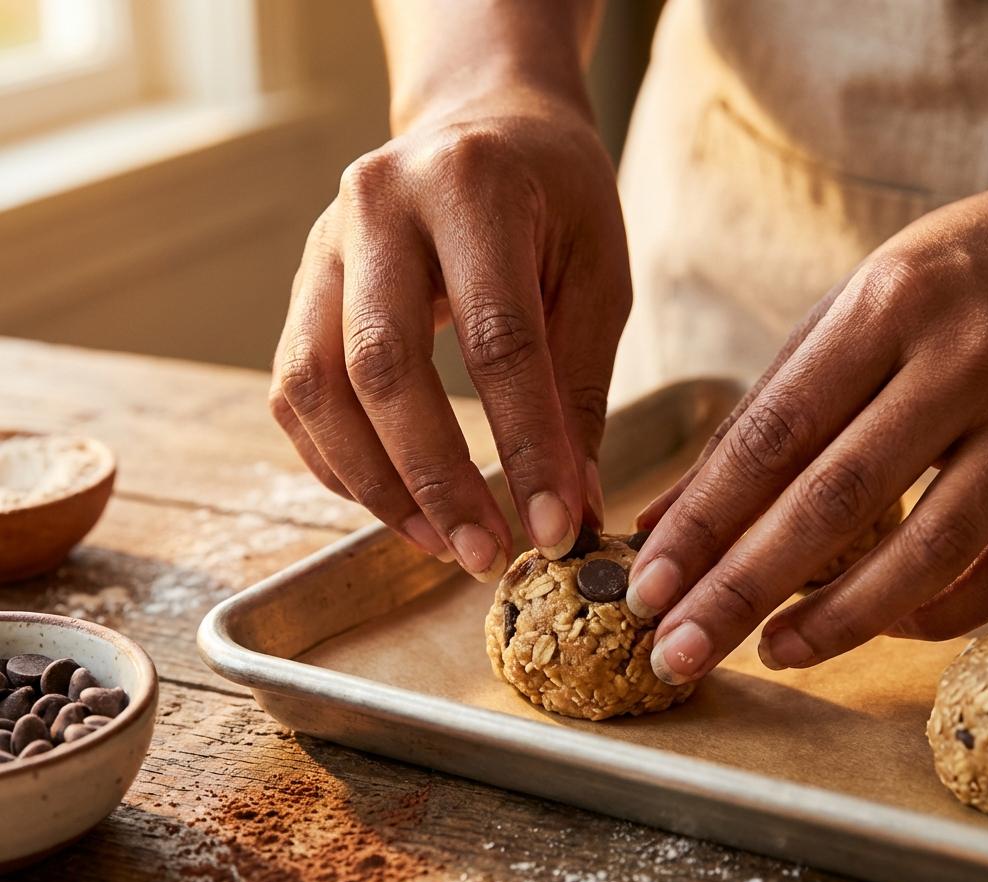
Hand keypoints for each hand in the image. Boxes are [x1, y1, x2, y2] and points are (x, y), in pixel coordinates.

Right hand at [270, 95, 629, 580]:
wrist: (481, 124)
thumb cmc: (553, 199)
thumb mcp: (595, 275)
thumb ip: (576, 390)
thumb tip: (569, 508)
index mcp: (470, 188)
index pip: (497, 340)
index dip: (525, 446)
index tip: (551, 527)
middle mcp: (377, 208)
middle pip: (382, 367)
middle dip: (434, 479)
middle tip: (483, 554)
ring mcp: (323, 247)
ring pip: (315, 386)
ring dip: (375, 483)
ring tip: (438, 542)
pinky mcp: (301, 289)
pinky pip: (293, 392)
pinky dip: (338, 461)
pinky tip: (391, 501)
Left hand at [626, 178, 987, 682]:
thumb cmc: (943, 281)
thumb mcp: (846, 316)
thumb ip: (761, 415)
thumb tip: (664, 520)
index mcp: (885, 307)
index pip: (772, 435)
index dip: (703, 521)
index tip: (649, 586)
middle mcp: (962, 359)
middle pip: (835, 500)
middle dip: (743, 588)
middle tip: (678, 652)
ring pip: (934, 546)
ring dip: (842, 618)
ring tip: (772, 654)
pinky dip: (944, 611)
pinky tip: (883, 629)